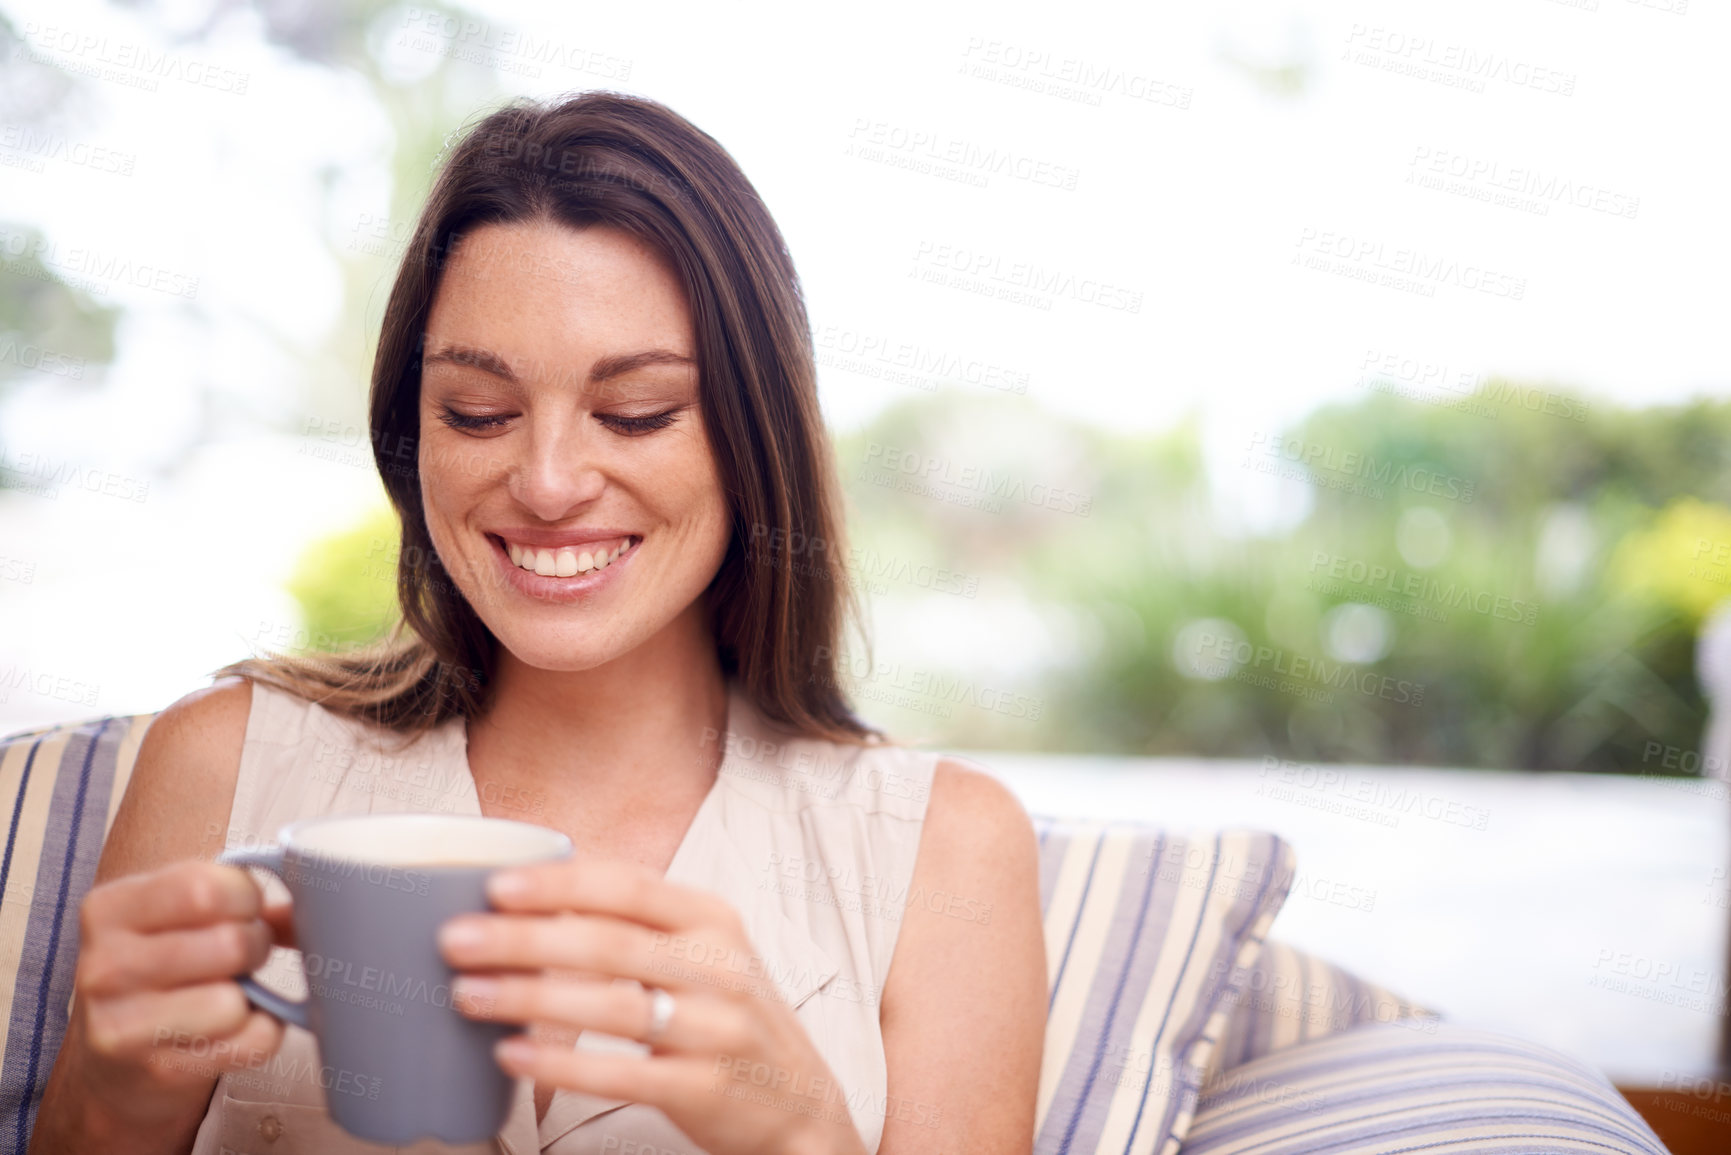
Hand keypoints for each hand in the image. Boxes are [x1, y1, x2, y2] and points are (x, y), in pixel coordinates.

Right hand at [70, 860, 292, 1121]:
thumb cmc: (163, 968)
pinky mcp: (157, 1071)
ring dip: (252, 996)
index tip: (242, 909)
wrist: (119, 1060)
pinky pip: (252, 1043)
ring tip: (231, 992)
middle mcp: (105, 967)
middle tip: (242, 955)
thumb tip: (321, 895)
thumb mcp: (176, 917)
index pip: (205, 887)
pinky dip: (261, 1033)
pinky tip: (233, 1029)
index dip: (246, 897)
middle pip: (230, 944)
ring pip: (234, 1002)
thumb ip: (239, 896)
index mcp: (109, 910)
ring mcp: (123, 1025)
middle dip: (255, 946)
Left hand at [439, 858, 867, 1154]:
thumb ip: (636, 925)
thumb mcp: (703, 954)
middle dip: (524, 939)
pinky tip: (511, 1055)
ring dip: (529, 998)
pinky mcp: (706, 1088)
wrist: (799, 1103)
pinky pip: (622, 1072)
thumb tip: (533, 895)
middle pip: (609, 943)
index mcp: (712, 919)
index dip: (560, 884)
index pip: (629, 885)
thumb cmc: (727, 1017)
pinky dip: (561, 1063)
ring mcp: (716, 1029)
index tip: (495, 885)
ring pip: (611, 1005)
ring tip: (466, 995)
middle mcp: (719, 967)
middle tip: (456, 940)